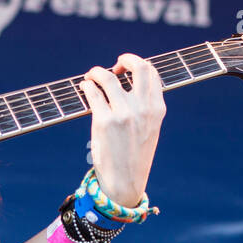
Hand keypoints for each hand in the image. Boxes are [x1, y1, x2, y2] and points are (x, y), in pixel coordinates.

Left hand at [78, 54, 166, 208]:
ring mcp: (123, 114)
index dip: (137, 63)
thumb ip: (144, 107)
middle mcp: (142, 108)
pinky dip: (87, 86)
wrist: (125, 183)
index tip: (125, 68)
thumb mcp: (149, 129)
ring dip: (97, 72)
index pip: (151, 72)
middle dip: (124, 59)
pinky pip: (92, 93)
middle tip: (112, 67)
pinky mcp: (104, 121)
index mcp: (157, 109)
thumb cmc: (134, 155)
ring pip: (108, 77)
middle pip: (137, 66)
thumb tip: (126, 84)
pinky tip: (85, 88)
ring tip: (91, 77)